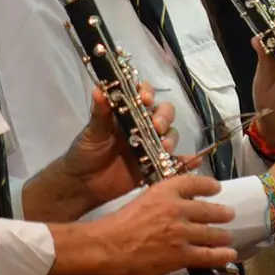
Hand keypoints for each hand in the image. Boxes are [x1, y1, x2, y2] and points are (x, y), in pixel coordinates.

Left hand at [25, 82, 199, 219]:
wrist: (83, 185)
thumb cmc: (86, 152)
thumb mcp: (92, 132)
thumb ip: (100, 112)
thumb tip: (99, 89)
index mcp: (129, 113)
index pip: (145, 96)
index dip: (148, 93)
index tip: (145, 98)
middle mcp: (144, 126)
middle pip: (164, 114)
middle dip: (164, 117)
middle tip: (157, 126)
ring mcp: (151, 146)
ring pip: (170, 136)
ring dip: (171, 138)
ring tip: (164, 147)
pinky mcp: (155, 165)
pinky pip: (174, 162)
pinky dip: (185, 162)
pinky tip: (191, 163)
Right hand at [91, 174, 238, 274]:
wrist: (107, 248)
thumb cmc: (117, 224)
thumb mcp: (140, 200)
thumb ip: (159, 200)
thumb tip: (173, 204)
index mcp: (164, 191)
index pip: (194, 183)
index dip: (208, 185)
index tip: (216, 187)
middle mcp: (178, 208)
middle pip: (208, 210)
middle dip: (222, 212)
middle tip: (229, 214)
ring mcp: (182, 233)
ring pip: (211, 233)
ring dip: (222, 235)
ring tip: (228, 236)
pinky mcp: (181, 255)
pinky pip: (208, 255)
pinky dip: (221, 255)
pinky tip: (229, 254)